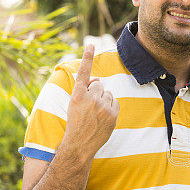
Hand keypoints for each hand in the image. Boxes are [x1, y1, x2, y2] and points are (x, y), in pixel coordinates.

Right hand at [63, 44, 119, 159]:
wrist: (80, 145)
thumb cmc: (76, 123)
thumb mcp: (74, 105)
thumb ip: (85, 90)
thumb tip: (97, 80)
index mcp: (77, 95)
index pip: (83, 72)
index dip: (87, 57)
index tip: (91, 44)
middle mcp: (90, 98)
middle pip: (99, 84)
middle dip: (95, 92)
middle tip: (89, 106)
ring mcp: (102, 106)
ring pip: (107, 93)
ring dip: (103, 100)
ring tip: (95, 114)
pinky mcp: (112, 114)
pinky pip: (114, 102)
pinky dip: (110, 107)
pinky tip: (103, 117)